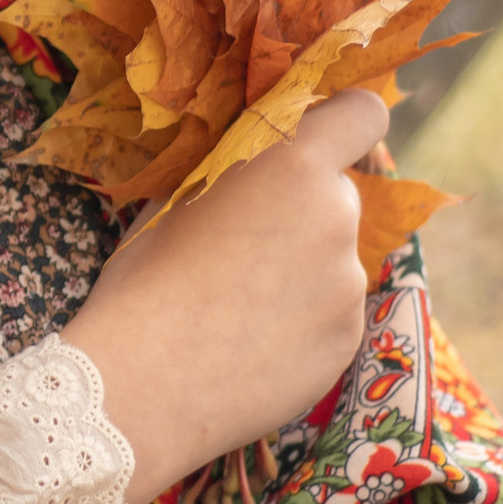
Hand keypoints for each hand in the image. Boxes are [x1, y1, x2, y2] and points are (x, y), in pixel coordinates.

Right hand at [63, 86, 387, 503]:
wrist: (143, 388)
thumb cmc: (142, 284)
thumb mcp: (176, 202)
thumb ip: (230, 174)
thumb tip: (245, 166)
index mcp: (292, 169)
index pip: (360, 115)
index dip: (344, 122)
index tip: (319, 139)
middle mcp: (337, 220)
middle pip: (338, 196)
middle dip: (302, 211)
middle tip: (245, 247)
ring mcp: (347, 287)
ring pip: (334, 260)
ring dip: (301, 271)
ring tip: (239, 309)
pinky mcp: (347, 343)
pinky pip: (332, 315)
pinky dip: (303, 322)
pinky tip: (252, 345)